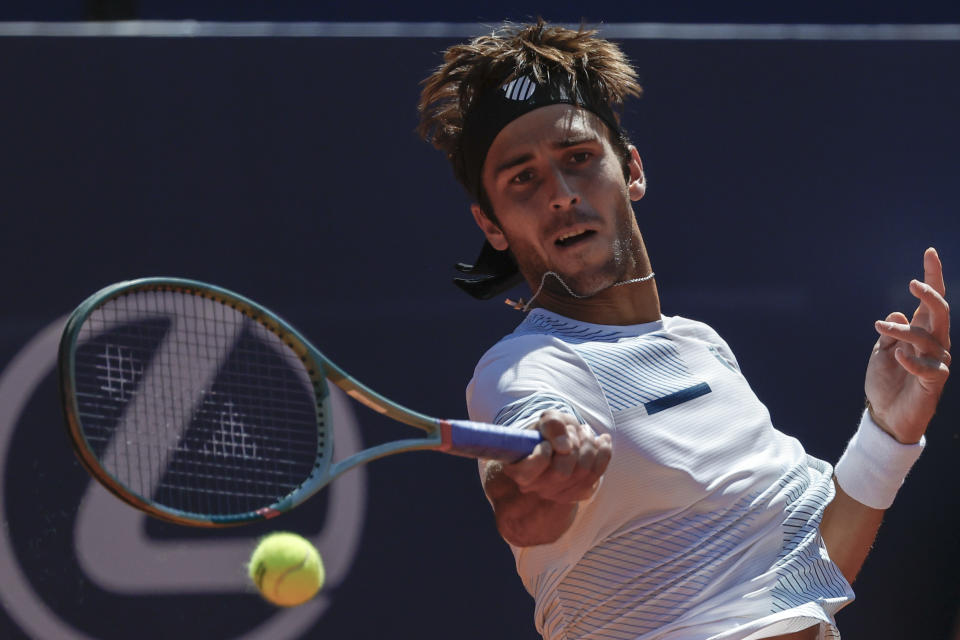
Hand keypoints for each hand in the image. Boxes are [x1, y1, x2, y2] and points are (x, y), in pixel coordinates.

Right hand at [501, 410, 611, 502]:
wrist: (561, 442)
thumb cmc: (549, 431)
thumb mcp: (547, 419)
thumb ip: (552, 425)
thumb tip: (564, 446)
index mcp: (519, 470)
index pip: (529, 471)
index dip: (542, 454)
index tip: (547, 442)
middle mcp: (536, 488)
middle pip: (561, 473)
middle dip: (572, 445)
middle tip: (572, 430)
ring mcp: (558, 494)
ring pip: (582, 472)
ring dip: (588, 445)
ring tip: (584, 432)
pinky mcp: (579, 493)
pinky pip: (597, 474)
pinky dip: (603, 453)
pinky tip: (602, 441)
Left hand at [866, 247, 950, 442]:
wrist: (885, 415)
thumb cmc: (885, 383)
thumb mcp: (880, 352)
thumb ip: (889, 333)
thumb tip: (898, 312)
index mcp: (921, 332)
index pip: (931, 301)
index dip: (933, 276)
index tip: (929, 252)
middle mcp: (934, 343)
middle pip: (940, 313)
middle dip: (931, 295)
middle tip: (912, 283)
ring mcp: (937, 362)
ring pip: (927, 337)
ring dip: (902, 331)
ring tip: (880, 328)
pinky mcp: (934, 381)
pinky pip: (929, 366)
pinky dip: (912, 359)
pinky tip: (898, 356)